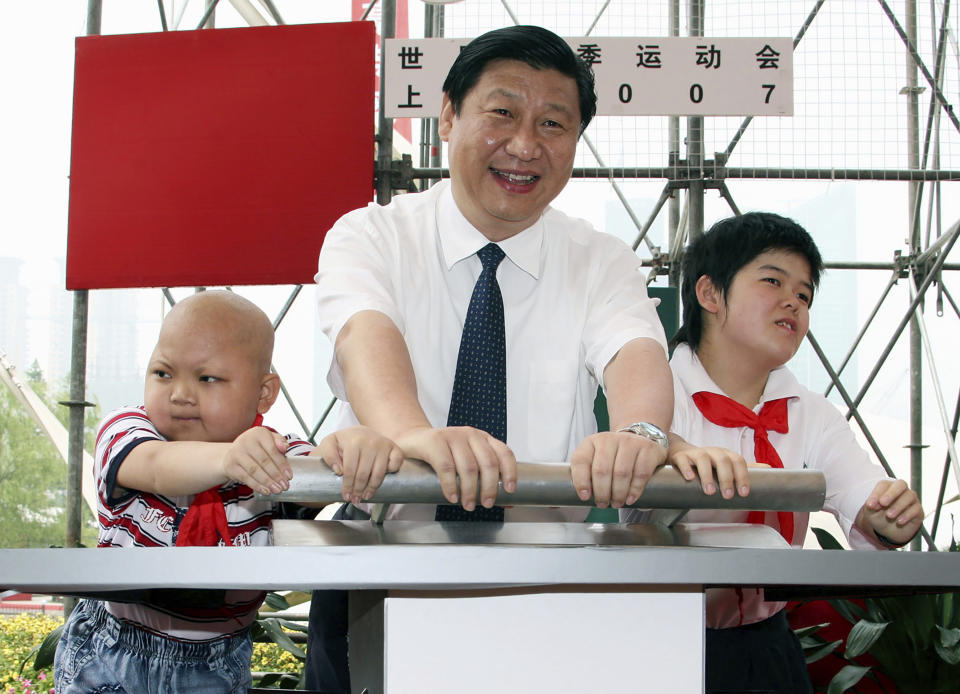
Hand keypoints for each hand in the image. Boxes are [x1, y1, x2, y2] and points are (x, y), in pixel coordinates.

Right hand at [221, 427, 291, 494]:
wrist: (234, 453)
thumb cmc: (257, 447)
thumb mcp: (270, 440)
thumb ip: (280, 442)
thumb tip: (285, 447)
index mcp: (258, 433)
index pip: (273, 450)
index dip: (282, 464)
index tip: (289, 476)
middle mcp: (246, 441)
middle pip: (264, 461)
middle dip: (276, 475)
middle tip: (285, 486)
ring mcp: (236, 453)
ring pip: (255, 470)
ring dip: (268, 482)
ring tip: (277, 489)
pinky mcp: (231, 466)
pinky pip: (246, 478)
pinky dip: (257, 486)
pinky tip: (266, 490)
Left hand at [316, 426, 404, 503]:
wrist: (360, 432)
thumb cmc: (344, 441)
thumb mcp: (329, 443)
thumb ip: (328, 455)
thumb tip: (338, 470)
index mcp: (354, 440)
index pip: (350, 469)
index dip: (347, 485)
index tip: (346, 495)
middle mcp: (370, 441)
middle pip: (364, 474)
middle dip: (358, 490)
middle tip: (355, 499)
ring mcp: (384, 444)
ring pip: (379, 473)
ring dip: (372, 488)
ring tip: (365, 496)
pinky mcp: (394, 448)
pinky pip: (396, 463)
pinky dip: (391, 472)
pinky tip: (383, 478)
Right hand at [395, 426, 516, 509]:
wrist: (414, 441)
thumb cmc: (443, 455)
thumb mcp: (466, 462)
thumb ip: (483, 479)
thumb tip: (507, 504)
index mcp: (483, 438)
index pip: (504, 453)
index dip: (510, 472)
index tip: (510, 490)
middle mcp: (471, 434)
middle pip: (488, 462)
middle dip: (489, 487)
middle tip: (486, 504)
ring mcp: (453, 435)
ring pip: (469, 466)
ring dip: (470, 490)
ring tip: (468, 505)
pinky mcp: (435, 441)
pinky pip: (446, 466)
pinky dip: (451, 485)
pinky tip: (452, 496)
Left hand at [569, 431, 667, 508]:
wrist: (639, 437)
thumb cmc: (614, 454)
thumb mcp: (596, 458)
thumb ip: (587, 473)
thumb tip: (578, 499)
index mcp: (591, 442)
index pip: (580, 460)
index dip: (581, 481)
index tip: (585, 497)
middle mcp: (609, 439)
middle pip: (602, 470)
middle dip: (602, 492)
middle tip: (603, 504)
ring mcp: (629, 442)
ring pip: (621, 473)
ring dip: (618, 493)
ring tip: (616, 503)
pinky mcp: (648, 449)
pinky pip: (641, 473)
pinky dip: (635, 490)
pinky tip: (630, 498)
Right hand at [668, 439, 752, 498]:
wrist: (679, 452)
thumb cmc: (707, 462)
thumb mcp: (725, 463)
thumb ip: (744, 468)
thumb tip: (769, 469)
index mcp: (725, 455)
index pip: (738, 461)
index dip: (742, 476)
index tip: (744, 493)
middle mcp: (712, 452)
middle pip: (722, 460)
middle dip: (727, 478)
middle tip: (728, 496)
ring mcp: (695, 453)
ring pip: (703, 459)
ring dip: (707, 475)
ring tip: (709, 491)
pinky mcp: (680, 456)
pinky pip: (683, 460)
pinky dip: (687, 468)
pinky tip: (689, 478)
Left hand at [858, 479, 923, 546]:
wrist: (889, 531)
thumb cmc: (879, 516)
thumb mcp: (871, 512)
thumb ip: (871, 507)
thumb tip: (872, 504)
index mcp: (887, 487)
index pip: (884, 485)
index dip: (877, 493)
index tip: (870, 505)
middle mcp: (901, 490)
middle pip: (901, 484)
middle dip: (891, 493)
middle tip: (883, 503)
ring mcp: (912, 499)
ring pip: (909, 496)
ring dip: (898, 506)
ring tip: (889, 515)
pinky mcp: (918, 510)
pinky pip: (916, 509)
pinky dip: (907, 515)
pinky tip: (899, 521)